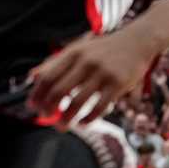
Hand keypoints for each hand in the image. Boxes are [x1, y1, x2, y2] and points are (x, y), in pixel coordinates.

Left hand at [27, 30, 159, 126]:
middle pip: (60, 90)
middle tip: (45, 117)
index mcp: (72, 53)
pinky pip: (100, 106)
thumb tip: (33, 76)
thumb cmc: (103, 49)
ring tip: (62, 125)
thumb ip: (55, 63)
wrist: (137, 42)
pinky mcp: (118, 84)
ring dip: (67, 117)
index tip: (32, 106)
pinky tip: (83, 122)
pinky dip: (89, 118)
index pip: (48, 76)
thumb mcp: (77, 49)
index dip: (37, 93)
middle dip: (49, 107)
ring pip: (78, 101)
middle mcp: (85, 62)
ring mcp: (102, 73)